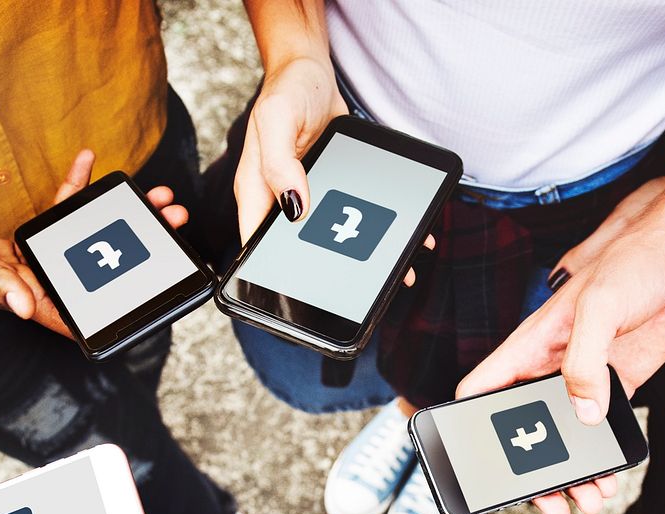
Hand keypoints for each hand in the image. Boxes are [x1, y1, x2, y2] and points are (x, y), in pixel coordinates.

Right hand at [0, 152, 188, 338]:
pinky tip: (89, 163)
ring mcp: (38, 263)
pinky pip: (58, 214)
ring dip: (119, 217)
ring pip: (89, 239)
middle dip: (139, 244)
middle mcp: (44, 285)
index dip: (125, 299)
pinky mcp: (27, 241)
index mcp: (35, 303)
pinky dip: (74, 191)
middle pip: (103, 267)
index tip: (159, 281)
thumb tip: (26, 305)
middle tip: (171, 218)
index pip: (88, 308)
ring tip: (152, 194)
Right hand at [233, 56, 434, 282]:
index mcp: (259, 195)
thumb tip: (295, 206)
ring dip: (367, 255)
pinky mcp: (332, 191)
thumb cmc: (288, 90)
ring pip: (333, 239)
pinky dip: (381, 228)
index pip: (257, 247)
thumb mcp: (277, 121)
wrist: (312, 70)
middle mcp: (282, 203)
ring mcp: (308, 199)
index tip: (305, 292)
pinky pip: (354, 217)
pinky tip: (407, 236)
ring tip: (400, 270)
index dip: (275, 274)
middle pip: (301, 251)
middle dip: (333, 272)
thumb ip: (279, 165)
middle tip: (368, 285)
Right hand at [452, 169, 664, 513]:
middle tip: (545, 501)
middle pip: (522, 429)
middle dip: (530, 470)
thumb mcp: (600, 305)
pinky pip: (599, 432)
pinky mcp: (615, 385)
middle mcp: (548, 366)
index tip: (471, 457)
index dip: (465, 422)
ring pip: (562, 437)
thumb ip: (583, 361)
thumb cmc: (636, 260)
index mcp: (529, 345)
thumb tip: (582, 412)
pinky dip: (600, 459)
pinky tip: (607, 475)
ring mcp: (581, 379)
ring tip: (583, 498)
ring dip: (570, 472)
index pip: (480, 388)